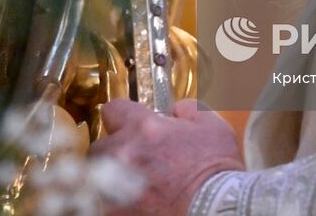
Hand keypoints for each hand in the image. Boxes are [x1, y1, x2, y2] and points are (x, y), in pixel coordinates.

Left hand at [88, 98, 243, 214]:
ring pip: (97, 176)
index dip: (122, 116)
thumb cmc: (218, 174)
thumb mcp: (214, 127)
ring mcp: (117, 186)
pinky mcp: (116, 212)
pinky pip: (104, 202)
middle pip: (100, 145)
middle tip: (132, 158)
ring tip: (131, 184)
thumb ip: (190, 109)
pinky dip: (115, 201)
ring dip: (111, 176)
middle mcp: (125, 154)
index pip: (113, 109)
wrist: (217, 210)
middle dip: (114, 149)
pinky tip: (135, 202)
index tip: (127, 123)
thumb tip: (177, 109)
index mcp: (146, 128)